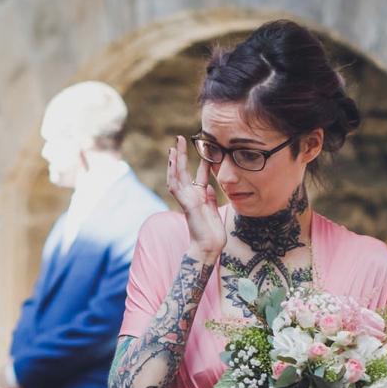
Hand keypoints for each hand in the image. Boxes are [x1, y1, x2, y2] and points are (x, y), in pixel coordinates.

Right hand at [167, 137, 226, 262]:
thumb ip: (210, 197)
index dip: (200, 162)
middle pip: (182, 172)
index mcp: (198, 197)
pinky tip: (172, 163)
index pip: (198, 176)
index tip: (204, 147)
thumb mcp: (214, 210)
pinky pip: (176, 188)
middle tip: (179, 138)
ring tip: (173, 147)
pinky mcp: (186, 205)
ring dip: (174, 162)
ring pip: (176, 177)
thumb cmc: (213, 234)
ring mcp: (186, 201)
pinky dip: (173, 175)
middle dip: (181, 156)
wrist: (210, 249)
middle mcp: (190, 197)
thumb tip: (209, 186)